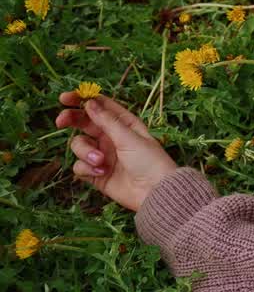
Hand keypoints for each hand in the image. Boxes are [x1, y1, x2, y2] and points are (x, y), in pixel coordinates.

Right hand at [58, 91, 178, 212]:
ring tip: (101, 161)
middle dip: (71, 120)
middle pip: (83, 122)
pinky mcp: (95, 172)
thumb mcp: (129, 138)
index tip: (65, 98)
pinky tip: (101, 173)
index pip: (100, 106)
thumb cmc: (150, 161)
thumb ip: (107, 121)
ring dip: (85, 151)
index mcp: (123, 124)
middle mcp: (111, 137)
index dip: (82, 99)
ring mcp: (102, 154)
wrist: (154, 193)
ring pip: (79, 145)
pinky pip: (79, 166)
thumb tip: (89, 103)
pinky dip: (86, 168)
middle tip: (61, 121)